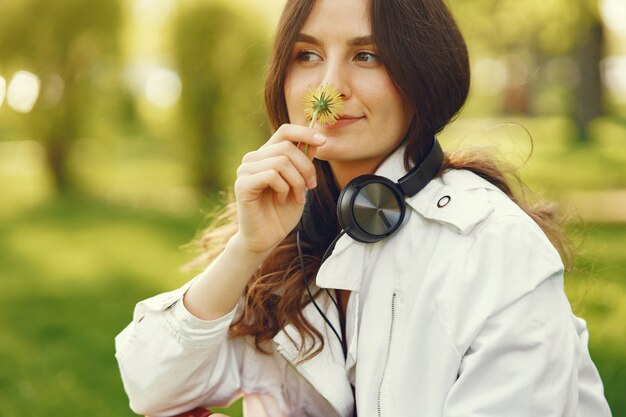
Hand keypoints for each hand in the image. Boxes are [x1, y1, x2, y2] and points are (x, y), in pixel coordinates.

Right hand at [233, 124, 324, 253]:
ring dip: (296, 182)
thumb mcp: (299, 183)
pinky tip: (281, 200)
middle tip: (311, 186)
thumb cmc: (281, 213)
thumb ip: (304, 162)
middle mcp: (253, 159)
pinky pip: (271, 175)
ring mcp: (245, 170)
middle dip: (306, 167)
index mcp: (266, 155)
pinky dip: (283, 188)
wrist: (266, 238)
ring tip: (296, 196)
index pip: (285, 131)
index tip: (323, 141)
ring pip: (281, 161)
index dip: (305, 132)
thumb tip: (316, 141)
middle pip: (287, 147)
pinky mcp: (243, 184)